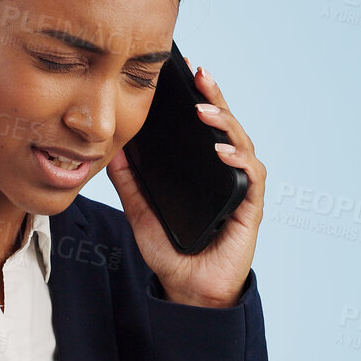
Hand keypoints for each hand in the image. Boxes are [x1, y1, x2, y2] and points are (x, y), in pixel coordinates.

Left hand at [105, 60, 264, 307]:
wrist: (187, 290)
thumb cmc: (171, 250)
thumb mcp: (140, 209)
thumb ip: (128, 180)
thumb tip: (110, 147)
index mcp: (203, 168)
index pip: (204, 124)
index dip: (198, 96)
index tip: (184, 71)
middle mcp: (225, 173)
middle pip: (226, 124)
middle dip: (214, 96)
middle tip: (199, 74)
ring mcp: (239, 189)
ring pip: (242, 143)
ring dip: (225, 123)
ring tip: (203, 110)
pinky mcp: (249, 209)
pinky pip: (250, 178)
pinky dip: (238, 160)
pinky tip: (222, 151)